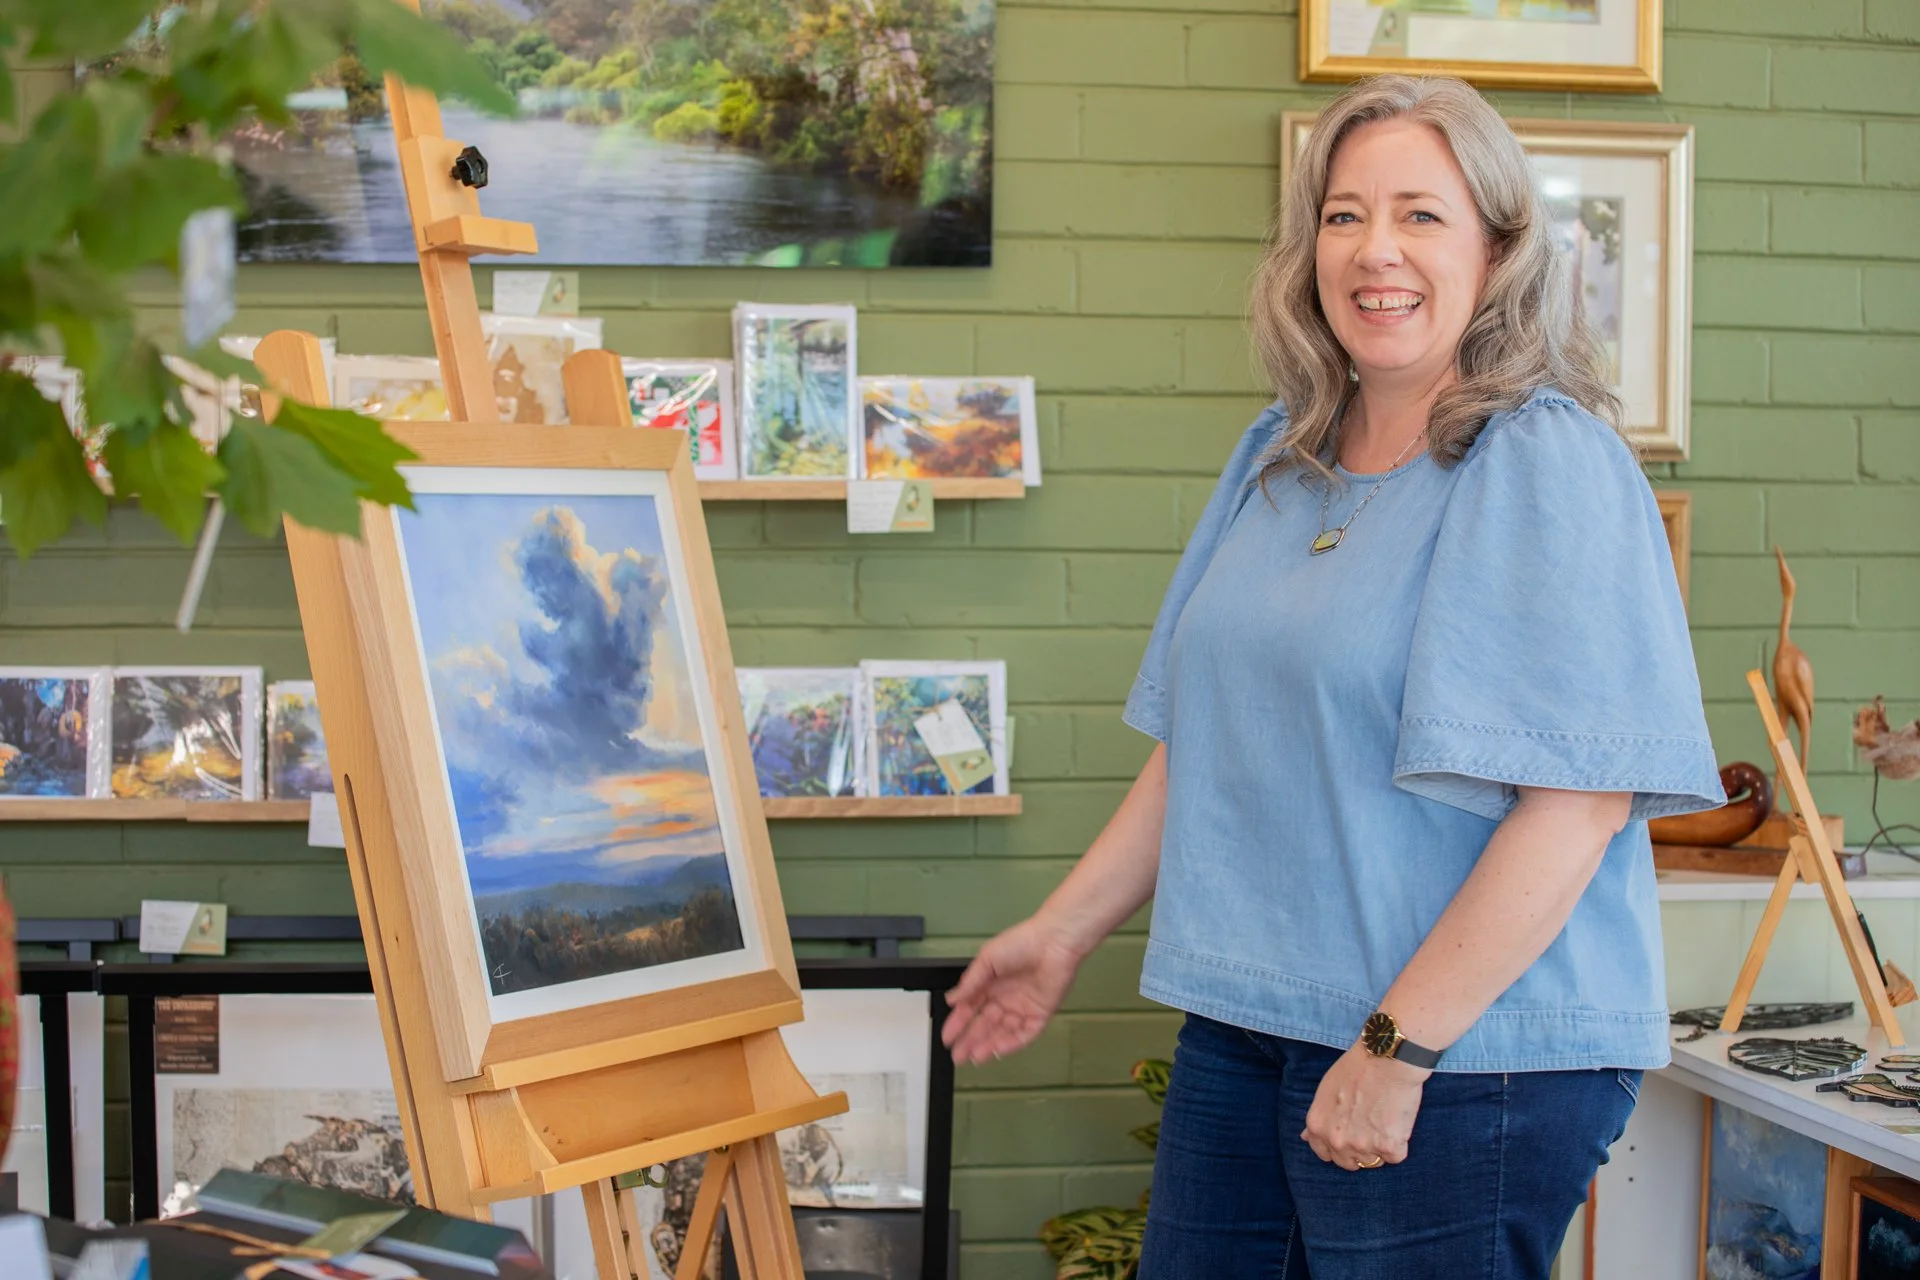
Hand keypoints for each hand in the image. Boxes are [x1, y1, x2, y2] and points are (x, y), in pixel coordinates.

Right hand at [942, 916, 1085, 1064]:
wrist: (1053, 942)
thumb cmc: (1021, 943)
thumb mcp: (987, 960)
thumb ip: (970, 982)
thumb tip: (951, 999)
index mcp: (990, 983)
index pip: (970, 1008)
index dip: (958, 1023)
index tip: (947, 1037)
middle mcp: (1005, 997)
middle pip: (984, 1024)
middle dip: (970, 1040)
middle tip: (958, 1056)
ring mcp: (1022, 1007)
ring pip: (1003, 1032)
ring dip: (988, 1045)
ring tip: (974, 1057)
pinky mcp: (1040, 1013)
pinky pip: (1025, 1033)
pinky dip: (1012, 1043)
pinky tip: (998, 1050)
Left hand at [1301, 1043, 1428, 1170]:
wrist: (1386, 1058)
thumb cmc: (1356, 1067)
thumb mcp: (1325, 1090)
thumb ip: (1319, 1117)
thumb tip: (1306, 1137)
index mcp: (1318, 1126)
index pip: (1324, 1154)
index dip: (1338, 1146)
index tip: (1349, 1136)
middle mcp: (1336, 1141)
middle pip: (1348, 1163)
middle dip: (1358, 1149)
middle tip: (1370, 1127)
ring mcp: (1362, 1146)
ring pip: (1373, 1161)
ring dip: (1379, 1147)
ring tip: (1384, 1119)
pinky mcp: (1388, 1147)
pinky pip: (1395, 1156)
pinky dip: (1399, 1143)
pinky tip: (1397, 1121)